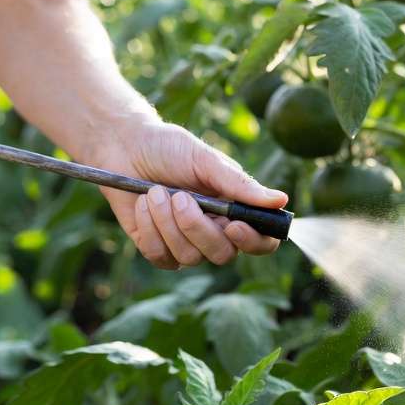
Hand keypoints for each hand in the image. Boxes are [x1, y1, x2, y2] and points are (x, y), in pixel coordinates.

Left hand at [87, 121, 287, 268]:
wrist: (123, 148)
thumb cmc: (169, 148)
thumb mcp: (205, 159)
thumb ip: (239, 184)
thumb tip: (281, 200)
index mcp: (235, 209)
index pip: (261, 241)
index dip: (254, 241)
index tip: (234, 225)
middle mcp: (214, 231)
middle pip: (223, 254)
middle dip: (198, 228)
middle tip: (180, 198)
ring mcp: (185, 243)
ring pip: (189, 256)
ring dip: (168, 222)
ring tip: (155, 192)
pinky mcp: (157, 248)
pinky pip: (160, 256)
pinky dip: (149, 228)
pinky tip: (143, 204)